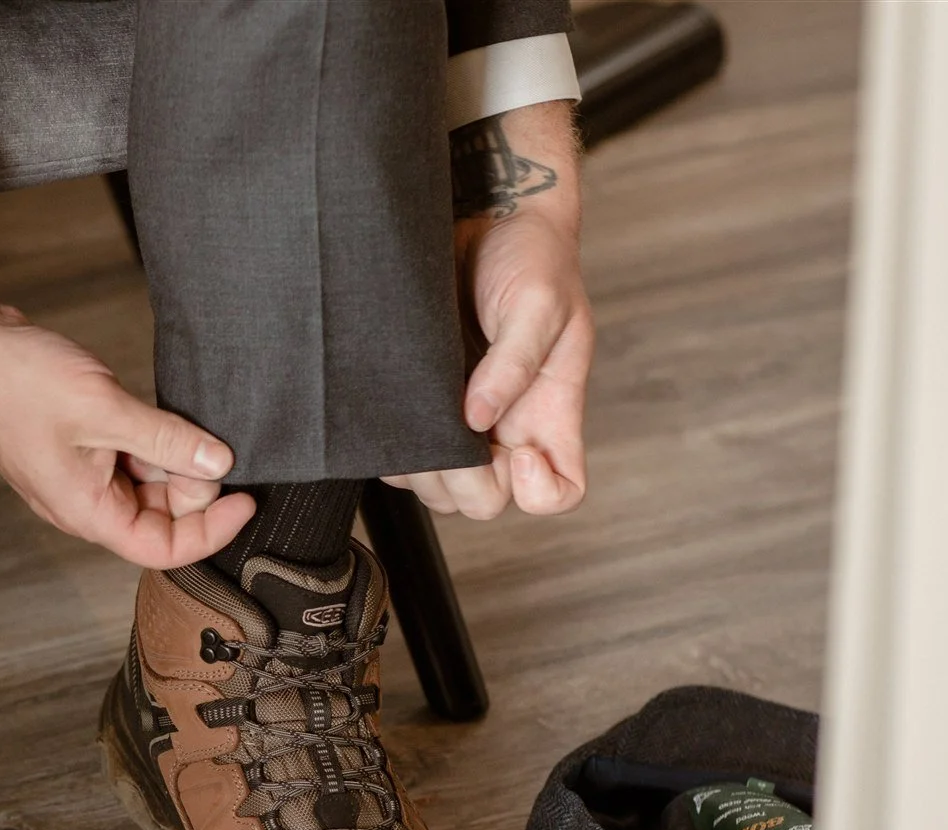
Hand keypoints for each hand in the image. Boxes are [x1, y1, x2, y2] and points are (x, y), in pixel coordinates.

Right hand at [0, 215, 253, 567]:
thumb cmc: (14, 378)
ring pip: (142, 485)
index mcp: (84, 510)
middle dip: (189, 483)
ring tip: (170, 415)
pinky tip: (150, 409)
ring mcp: (74, 475)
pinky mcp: (72, 447)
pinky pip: (124, 458)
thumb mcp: (104, 407)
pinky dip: (146, 440)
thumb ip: (166, 440)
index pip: (162, 549)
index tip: (244, 496)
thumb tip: (217, 464)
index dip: (210, 530)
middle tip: (202, 436)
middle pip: (156, 517)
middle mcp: (79, 503)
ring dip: (168, 457)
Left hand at [384, 101, 594, 519]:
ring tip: (413, 421)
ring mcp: (460, 418)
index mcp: (550, 412)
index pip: (560, 490)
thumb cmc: (528, 253)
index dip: (538, 491)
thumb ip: (514, 362)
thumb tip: (478, 418)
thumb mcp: (539, 302)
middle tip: (445, 440)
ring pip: (438, 486)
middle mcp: (506, 425)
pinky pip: (404, 452)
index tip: (515, 453)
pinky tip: (387, 412)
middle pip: (486, 500)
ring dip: (422, 470)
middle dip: (464, 485)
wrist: (480, 212)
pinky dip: (393, 445)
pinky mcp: (419, 401)